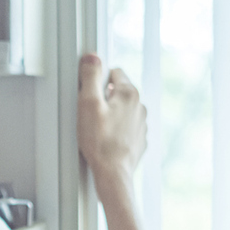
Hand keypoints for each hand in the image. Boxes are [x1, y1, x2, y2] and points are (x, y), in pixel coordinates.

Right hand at [77, 53, 147, 193]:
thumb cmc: (100, 141)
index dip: (98, 81)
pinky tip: (105, 139)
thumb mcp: (88, 104)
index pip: (114, 72)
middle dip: (104, 98)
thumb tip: (92, 57)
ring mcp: (141, 124)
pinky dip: (116, 130)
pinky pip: (126, 127)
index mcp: (130, 93)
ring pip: (123, 110)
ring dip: (111, 115)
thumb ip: (90, 77)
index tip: (88, 94)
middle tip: (89, 114)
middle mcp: (140, 106)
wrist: (113, 173)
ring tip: (96, 129)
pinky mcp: (139, 139)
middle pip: (119, 92)